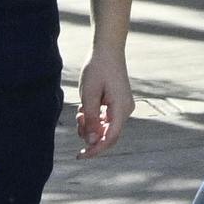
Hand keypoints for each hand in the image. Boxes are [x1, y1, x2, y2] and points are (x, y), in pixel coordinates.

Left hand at [77, 39, 129, 155]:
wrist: (107, 48)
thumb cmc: (97, 68)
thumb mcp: (89, 95)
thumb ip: (91, 119)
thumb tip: (92, 141)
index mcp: (121, 108)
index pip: (111, 138)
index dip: (96, 149)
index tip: (80, 155)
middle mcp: (126, 109)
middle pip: (109, 135)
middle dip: (91, 135)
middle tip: (77, 122)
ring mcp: (124, 106)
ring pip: (106, 127)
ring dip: (91, 125)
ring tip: (79, 111)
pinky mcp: (119, 103)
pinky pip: (107, 119)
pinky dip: (94, 118)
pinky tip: (85, 108)